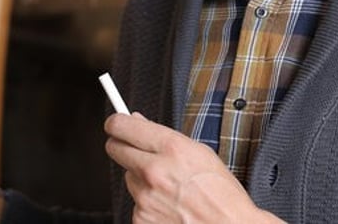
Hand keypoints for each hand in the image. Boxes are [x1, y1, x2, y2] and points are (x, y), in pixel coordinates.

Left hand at [104, 113, 283, 223]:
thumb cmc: (222, 195)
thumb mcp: (201, 153)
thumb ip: (166, 138)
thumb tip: (140, 123)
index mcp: (172, 148)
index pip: (124, 126)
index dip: (117, 122)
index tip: (116, 122)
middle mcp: (154, 170)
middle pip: (115, 148)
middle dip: (122, 146)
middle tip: (134, 148)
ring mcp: (145, 197)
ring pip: (128, 177)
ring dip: (141, 177)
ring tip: (168, 186)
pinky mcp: (140, 218)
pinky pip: (135, 201)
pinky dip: (147, 201)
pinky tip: (168, 203)